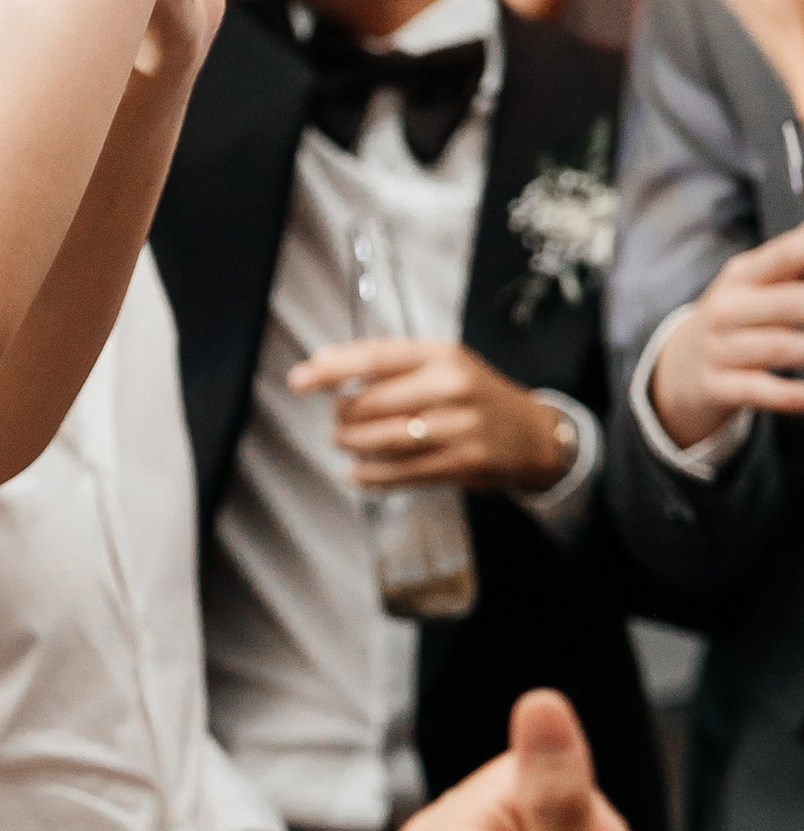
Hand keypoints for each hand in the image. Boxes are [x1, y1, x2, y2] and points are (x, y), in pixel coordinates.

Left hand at [288, 334, 574, 493]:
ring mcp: (460, 427)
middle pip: (371, 404)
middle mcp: (451, 387)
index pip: (374, 358)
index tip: (299, 380)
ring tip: (346, 442)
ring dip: (353, 445)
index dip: (331, 369)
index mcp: (441, 355)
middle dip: (343, 416)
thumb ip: (388, 365)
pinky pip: (402, 473)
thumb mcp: (442, 364)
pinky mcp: (463, 463)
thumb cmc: (474, 395)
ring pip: (382, 440)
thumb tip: (321, 365)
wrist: (532, 433)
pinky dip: (371, 475)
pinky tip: (360, 473)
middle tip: (339, 421)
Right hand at [649, 223, 803, 444]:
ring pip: (778, 348)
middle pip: (788, 303)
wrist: (678, 370)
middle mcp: (727, 308)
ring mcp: (719, 349)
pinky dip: (791, 395)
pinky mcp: (716, 387)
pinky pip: (760, 391)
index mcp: (742, 276)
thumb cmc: (734, 322)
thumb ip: (791, 265)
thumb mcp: (753, 287)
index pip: (788, 254)